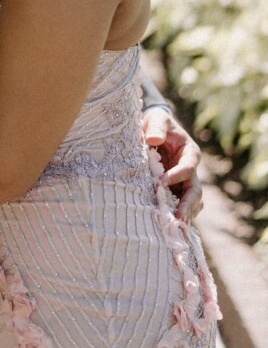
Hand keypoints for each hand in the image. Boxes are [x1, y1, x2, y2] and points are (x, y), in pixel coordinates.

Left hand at [142, 108, 202, 222]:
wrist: (154, 130)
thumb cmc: (157, 123)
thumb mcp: (157, 119)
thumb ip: (157, 127)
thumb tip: (153, 139)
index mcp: (190, 153)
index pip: (188, 168)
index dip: (176, 176)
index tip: (160, 182)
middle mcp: (191, 170)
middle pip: (195, 191)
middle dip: (187, 204)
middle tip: (178, 217)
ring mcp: (184, 183)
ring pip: (191, 202)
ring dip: (184, 214)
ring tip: (175, 228)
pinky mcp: (175, 191)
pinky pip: (180, 205)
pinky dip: (177, 215)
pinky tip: (169, 227)